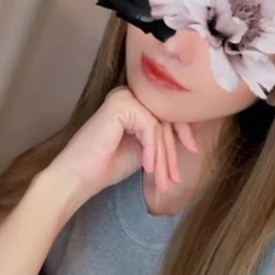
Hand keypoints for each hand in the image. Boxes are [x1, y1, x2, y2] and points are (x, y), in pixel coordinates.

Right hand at [49, 85, 199, 201]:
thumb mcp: (146, 149)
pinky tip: (147, 168)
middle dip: (171, 153)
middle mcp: (129, 94)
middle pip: (165, 120)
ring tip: (162, 181)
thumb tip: (195, 129)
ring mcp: (124, 96)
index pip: (166, 113)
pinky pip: (150, 127)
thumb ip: (162, 137)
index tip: (193, 152)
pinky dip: (151, 150)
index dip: (182, 133)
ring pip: (159, 126)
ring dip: (163, 157)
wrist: (80, 176)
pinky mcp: (121, 105)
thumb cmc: (108, 165)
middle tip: (174, 178)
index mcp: (134, 102)